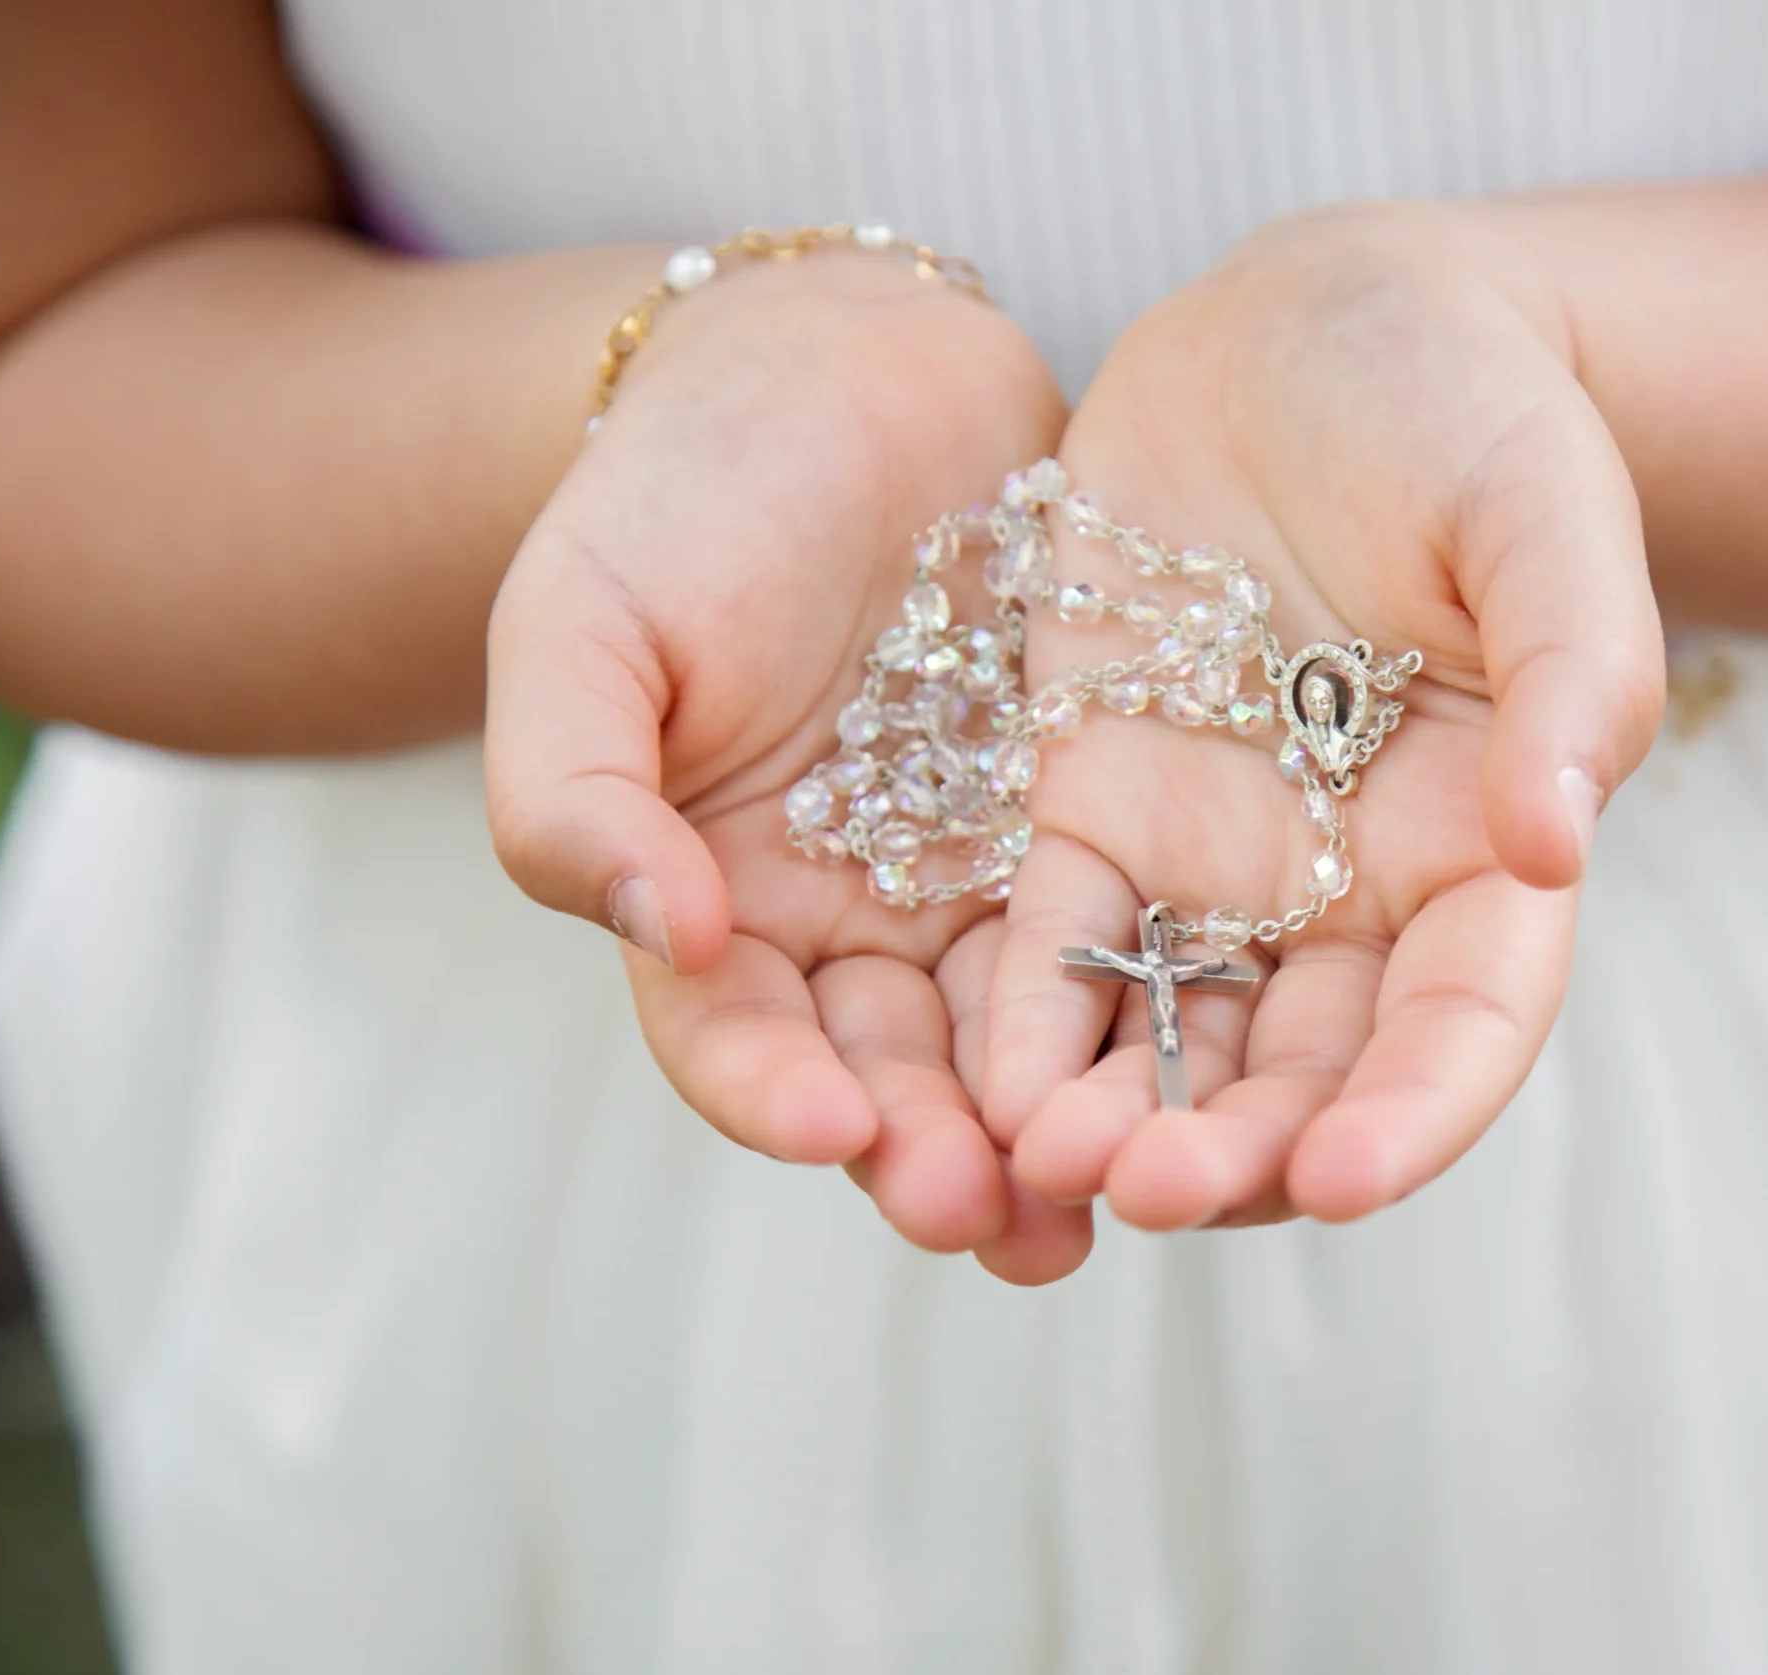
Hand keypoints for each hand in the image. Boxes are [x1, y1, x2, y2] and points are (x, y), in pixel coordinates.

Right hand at [484, 254, 1088, 1281]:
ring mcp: (976, 881)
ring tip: (1097, 1197)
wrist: (840, 371)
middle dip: (929, 1150)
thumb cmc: (679, 493)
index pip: (731, 1036)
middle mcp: (850, 922)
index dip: (771, 1092)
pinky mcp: (1088, 826)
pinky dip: (1144, 1011)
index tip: (830, 1125)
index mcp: (714, 901)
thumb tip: (666, 926)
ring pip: (1012, 1039)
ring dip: (1045, 1128)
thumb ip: (575, 785)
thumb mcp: (583, 624)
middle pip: (885, 1072)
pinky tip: (1193, 1075)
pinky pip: (1121, 935)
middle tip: (981, 1210)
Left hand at [977, 203, 1664, 1254]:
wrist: (1314, 321)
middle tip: (1148, 1190)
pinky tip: (976, 1087)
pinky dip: (1023, 1023)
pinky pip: (1053, 943)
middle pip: (1304, 1068)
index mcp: (1480, 841)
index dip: (1416, 1112)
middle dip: (1237, 1151)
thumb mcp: (1541, 506)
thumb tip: (1557, 842)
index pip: (1465, 1018)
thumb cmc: (1466, 405)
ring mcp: (1212, 859)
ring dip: (1116, 1119)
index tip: (1345, 1178)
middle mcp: (1350, 886)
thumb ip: (1572, 667)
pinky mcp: (1089, 806)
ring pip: (1173, 1039)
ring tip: (1044, 1168)